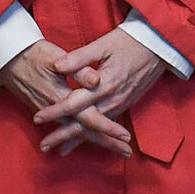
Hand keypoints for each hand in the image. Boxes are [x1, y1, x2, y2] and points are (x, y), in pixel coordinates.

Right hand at [0, 40, 131, 157]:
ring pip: (77, 132)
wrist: (7, 59)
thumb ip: (78, 69)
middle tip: (127, 152)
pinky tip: (83, 143)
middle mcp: (57, 111)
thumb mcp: (56, 57)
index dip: (108, 127)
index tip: (125, 136)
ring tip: (114, 149)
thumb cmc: (34, 54)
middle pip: (86, 132)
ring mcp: (51, 114)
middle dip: (107, 142)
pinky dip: (77, 138)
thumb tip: (96, 80)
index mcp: (63, 97)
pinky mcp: (46, 112)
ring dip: (96, 141)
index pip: (90, 118)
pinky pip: (66, 128)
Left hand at [39, 29, 167, 136]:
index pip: (73, 102)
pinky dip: (94, 135)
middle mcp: (112, 99)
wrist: (157, 47)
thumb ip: (79, 57)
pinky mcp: (125, 104)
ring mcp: (120, 104)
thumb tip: (57, 65)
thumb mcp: (102, 45)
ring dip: (78, 140)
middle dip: (63, 136)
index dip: (55, 111)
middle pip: (83, 123)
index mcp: (103, 84)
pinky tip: (85, 140)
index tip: (37, 118)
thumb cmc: (127, 42)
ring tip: (60, 151)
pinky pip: (106, 125)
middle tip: (44, 147)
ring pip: (95, 128)